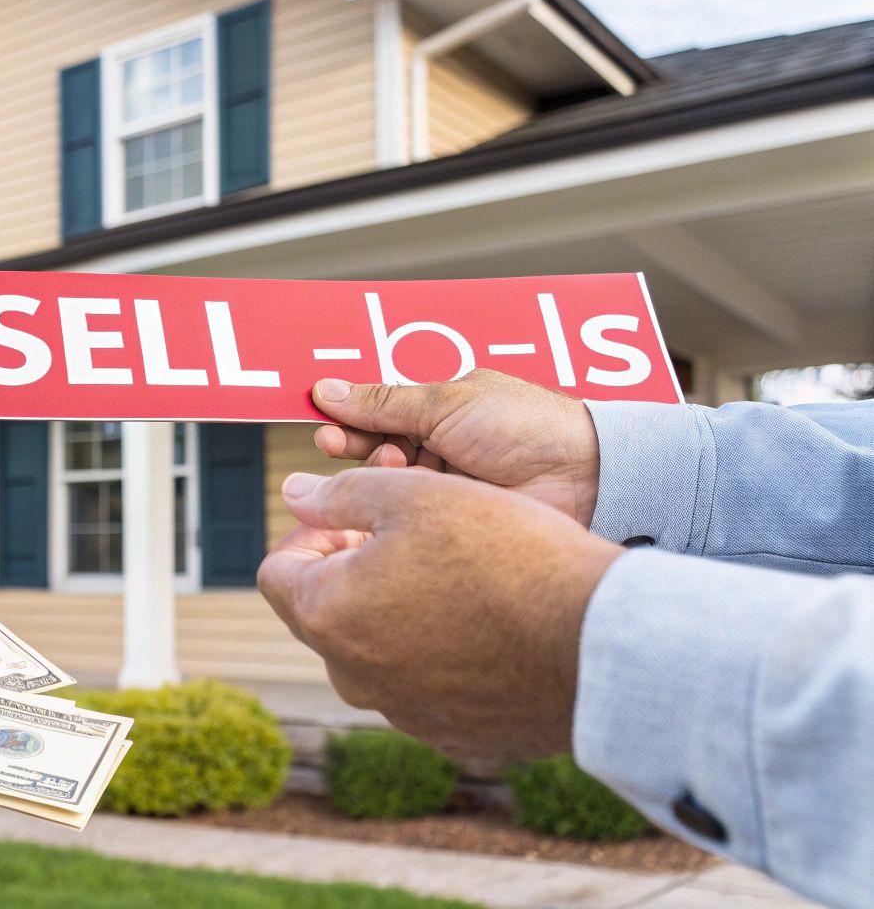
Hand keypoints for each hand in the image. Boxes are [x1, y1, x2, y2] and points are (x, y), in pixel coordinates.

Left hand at [256, 468, 621, 762]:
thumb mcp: (415, 497)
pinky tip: (489, 624)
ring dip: (398, 609)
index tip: (358, 517)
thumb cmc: (504, 558)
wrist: (597, 644)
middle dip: (354, 568)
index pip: (277, 571)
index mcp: (327, 617)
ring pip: (376, 649)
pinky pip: (425, 684)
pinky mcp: (450, 733)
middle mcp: (352, 676)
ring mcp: (400, 711)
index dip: (311, 533)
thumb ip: (342, 493)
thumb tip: (295, 493)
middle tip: (413, 537)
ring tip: (459, 575)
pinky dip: (440, 652)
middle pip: (325, 612)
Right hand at [311, 369, 600, 525]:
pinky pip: (411, 511)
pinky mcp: (455, 518)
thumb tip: (329, 389)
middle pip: (378, 446)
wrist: (586, 477)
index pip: (381, 411)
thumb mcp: (447, 403)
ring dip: (382, 470)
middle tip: (334, 445)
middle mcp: (442, 445)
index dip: (349, 417)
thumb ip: (384, 402)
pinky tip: (397, 495)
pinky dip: (399, 501)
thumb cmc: (529, 426)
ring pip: (389, 481)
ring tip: (392, 463)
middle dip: (356, 444)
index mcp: (444, 408)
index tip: (322, 422)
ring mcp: (448, 484)